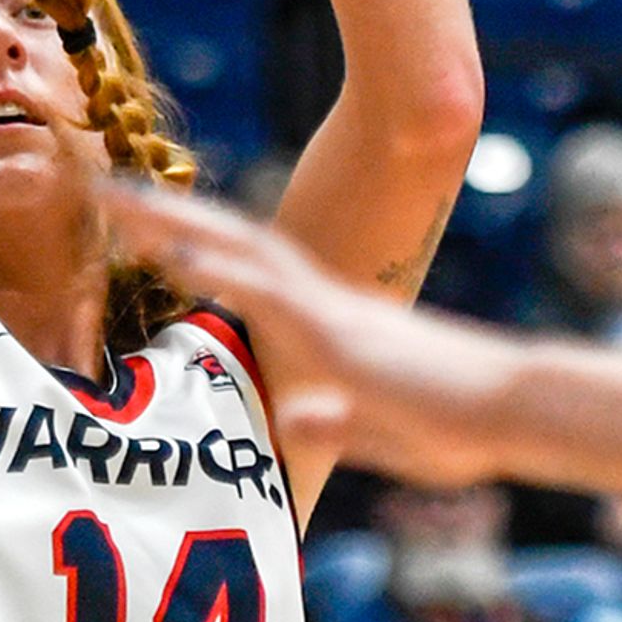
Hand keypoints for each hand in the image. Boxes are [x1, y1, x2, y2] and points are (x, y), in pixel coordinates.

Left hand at [98, 183, 519, 485]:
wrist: (514, 410)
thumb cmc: (461, 424)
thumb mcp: (383, 432)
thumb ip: (335, 421)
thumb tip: (292, 418)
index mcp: (331, 323)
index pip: (251, 270)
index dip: (199, 244)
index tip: (146, 227)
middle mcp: (324, 303)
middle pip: (233, 242)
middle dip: (169, 215)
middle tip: (107, 189)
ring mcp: (329, 312)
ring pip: (239, 250)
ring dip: (177, 223)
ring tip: (117, 200)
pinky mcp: (338, 334)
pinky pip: (268, 292)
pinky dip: (220, 268)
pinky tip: (176, 251)